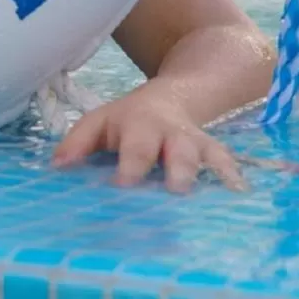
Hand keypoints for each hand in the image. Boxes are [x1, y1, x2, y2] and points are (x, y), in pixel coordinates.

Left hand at [52, 82, 246, 192]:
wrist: (171, 99)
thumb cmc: (127, 121)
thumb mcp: (99, 123)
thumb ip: (78, 143)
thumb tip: (56, 167)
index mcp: (138, 126)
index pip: (135, 148)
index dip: (130, 168)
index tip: (123, 188)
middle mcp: (171, 134)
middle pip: (178, 151)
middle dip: (178, 171)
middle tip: (175, 192)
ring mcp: (197, 142)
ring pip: (208, 155)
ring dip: (211, 174)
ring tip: (216, 200)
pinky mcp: (216, 153)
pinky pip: (229, 162)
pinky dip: (235, 177)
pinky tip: (242, 196)